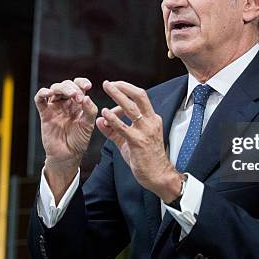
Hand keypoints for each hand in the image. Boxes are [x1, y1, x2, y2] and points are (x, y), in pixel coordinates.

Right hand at [34, 78, 97, 200]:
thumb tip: (86, 96)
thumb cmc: (79, 140)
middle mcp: (66, 103)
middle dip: (73, 88)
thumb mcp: (89, 125)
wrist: (67, 155)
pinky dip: (42, 93)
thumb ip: (89, 110)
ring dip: (62, 88)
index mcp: (78, 103)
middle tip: (78, 98)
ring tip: (70, 95)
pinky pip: (39, 99)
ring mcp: (55, 107)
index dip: (82, 82)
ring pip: (55, 88)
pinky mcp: (45, 113)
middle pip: (67, 85)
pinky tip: (48, 93)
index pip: (79, 86)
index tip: (88, 86)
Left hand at [96, 80, 183, 202]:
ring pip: (131, 108)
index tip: (114, 87)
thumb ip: (114, 131)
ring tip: (106, 88)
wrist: (158, 175)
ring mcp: (146, 131)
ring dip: (118, 96)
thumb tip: (100, 120)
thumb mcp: (128, 141)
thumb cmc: (146, 158)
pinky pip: (123, 127)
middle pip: (139, 96)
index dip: (126, 91)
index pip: (140, 98)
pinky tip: (104, 113)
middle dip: (123, 87)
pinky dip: (113, 118)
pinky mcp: (138, 142)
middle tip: (108, 83)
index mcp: (152, 119)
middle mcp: (151, 121)